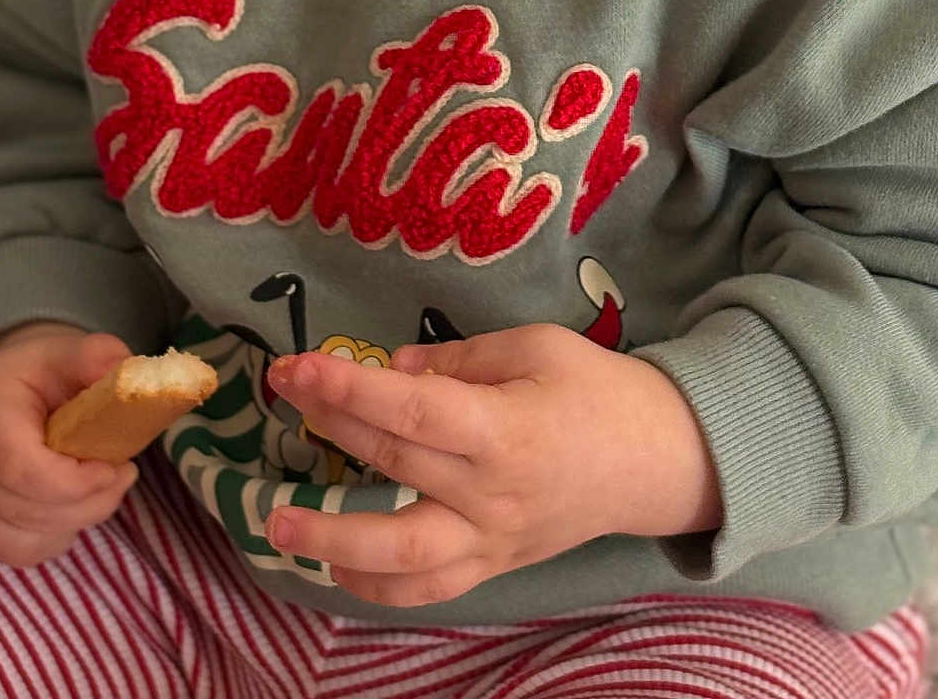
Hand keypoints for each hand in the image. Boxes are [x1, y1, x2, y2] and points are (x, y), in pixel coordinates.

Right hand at [0, 324, 140, 566]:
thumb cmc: (36, 373)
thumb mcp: (66, 351)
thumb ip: (96, 356)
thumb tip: (125, 371)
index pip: (18, 467)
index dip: (71, 481)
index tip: (114, 467)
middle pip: (24, 508)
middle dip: (86, 502)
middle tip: (124, 475)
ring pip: (19, 539)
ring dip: (73, 522)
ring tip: (102, 489)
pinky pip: (12, 550)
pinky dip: (51, 538)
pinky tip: (73, 509)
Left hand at [263, 323, 721, 607]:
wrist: (657, 460)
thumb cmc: (598, 390)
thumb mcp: (536, 347)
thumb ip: (461, 360)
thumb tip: (393, 372)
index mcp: (505, 431)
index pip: (409, 411)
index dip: (347, 389)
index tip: (297, 366)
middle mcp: (491, 495)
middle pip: (394, 465)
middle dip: (328, 426)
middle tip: (281, 394)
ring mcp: (491, 541)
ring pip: (402, 556)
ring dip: (333, 539)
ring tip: (279, 522)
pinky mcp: (493, 566)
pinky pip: (429, 591)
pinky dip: (377, 587)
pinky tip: (336, 566)